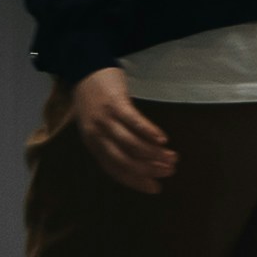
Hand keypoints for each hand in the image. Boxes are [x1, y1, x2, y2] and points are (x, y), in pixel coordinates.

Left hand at [63, 61, 181, 196]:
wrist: (84, 69)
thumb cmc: (93, 99)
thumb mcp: (96, 126)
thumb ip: (110, 142)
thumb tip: (137, 160)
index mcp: (93, 144)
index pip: (115, 170)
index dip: (136, 181)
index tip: (155, 188)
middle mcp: (97, 135)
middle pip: (124, 160)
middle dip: (148, 170)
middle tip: (169, 172)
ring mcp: (106, 119)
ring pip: (131, 143)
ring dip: (154, 153)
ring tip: (172, 157)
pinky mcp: (115, 103)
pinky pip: (134, 122)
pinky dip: (149, 132)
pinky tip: (163, 139)